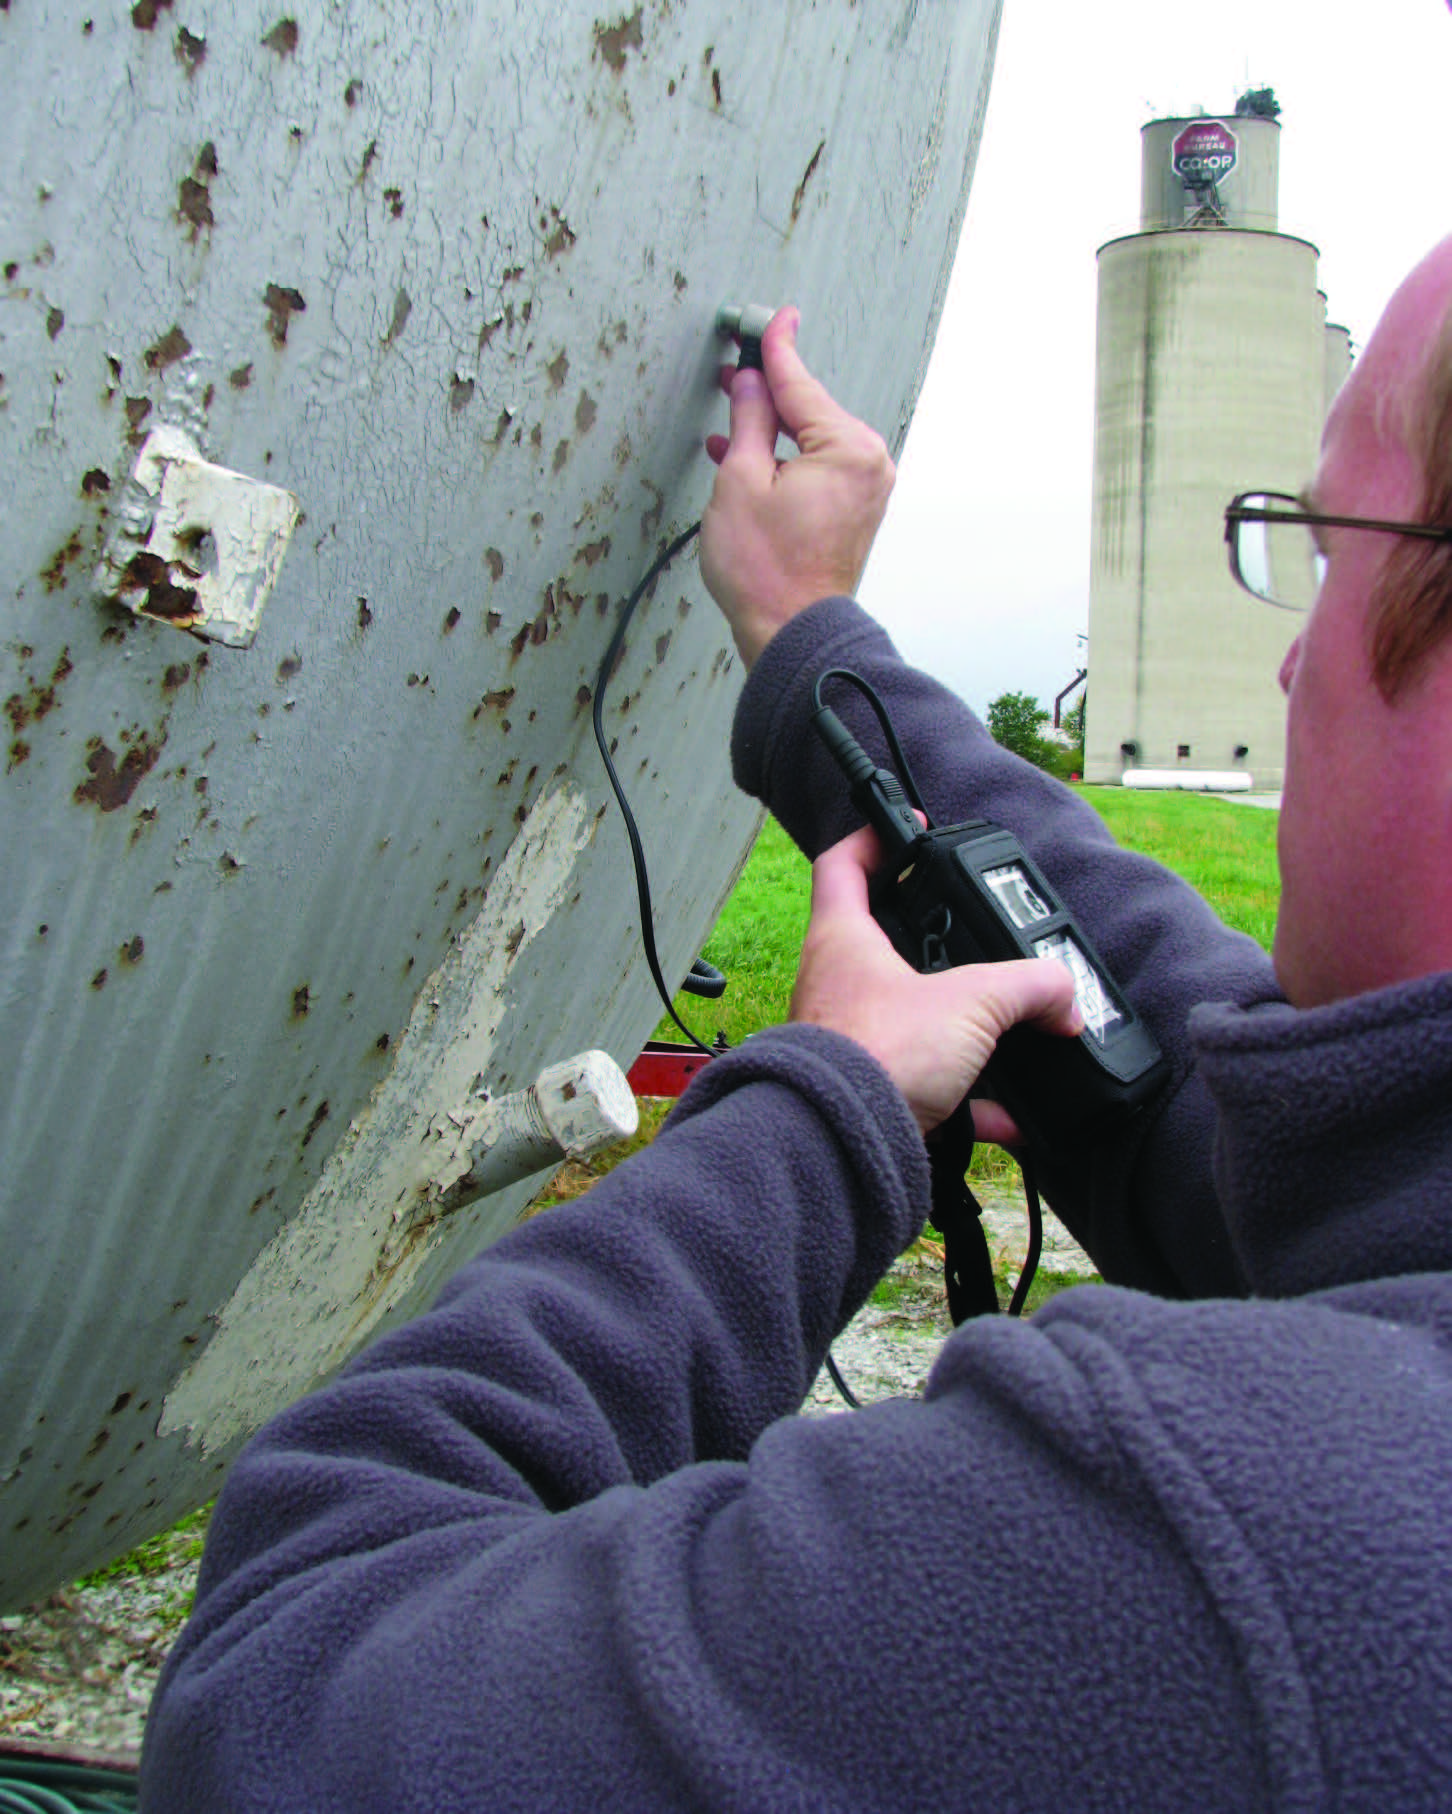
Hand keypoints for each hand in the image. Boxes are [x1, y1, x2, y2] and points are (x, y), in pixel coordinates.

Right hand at [700, 308, 895, 666]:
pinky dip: (785, 457)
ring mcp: (867, 487)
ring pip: (811, 437)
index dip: (775, 348)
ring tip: (728, 420)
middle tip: (730, 373)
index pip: (800, 383)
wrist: (791, 631)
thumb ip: (748, 418)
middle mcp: (869, 462)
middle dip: (766, 393)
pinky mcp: (856, 508)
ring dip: (769, 429)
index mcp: (848, 447)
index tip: (774, 316)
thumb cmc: (765, 568)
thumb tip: (750, 381)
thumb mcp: (740, 479)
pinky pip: (818, 464)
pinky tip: (746, 454)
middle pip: (808, 408)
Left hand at [790, 828, 1082, 1134]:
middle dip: (934, 944)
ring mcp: (849, 1039)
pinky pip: (925, 1087)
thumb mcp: (972, 1002)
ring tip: (1007, 1034)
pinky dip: (969, 1102)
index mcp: (843, 940)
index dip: (874, 838)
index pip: (842, 865)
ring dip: (960, 1031)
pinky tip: (1008, 1118)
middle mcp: (837, 985)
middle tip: (976, 938)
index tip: (911, 829)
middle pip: (884, 945)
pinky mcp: (868, 1090)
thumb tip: (1062, 993)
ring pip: (909, 1019)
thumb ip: (1027, 987)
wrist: (841, 1143)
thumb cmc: (877, 1055)